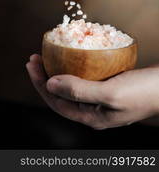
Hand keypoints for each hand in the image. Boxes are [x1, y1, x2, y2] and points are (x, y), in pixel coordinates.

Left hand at [26, 54, 158, 128]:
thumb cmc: (142, 92)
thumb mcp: (109, 93)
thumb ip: (79, 91)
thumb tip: (51, 85)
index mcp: (91, 117)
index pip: (56, 102)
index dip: (40, 84)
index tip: (32, 64)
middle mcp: (93, 110)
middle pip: (61, 95)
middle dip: (45, 78)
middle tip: (34, 58)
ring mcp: (100, 99)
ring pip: (71, 86)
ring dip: (57, 72)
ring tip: (47, 57)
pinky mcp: (107, 87)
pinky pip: (83, 79)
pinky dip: (73, 68)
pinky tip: (71, 58)